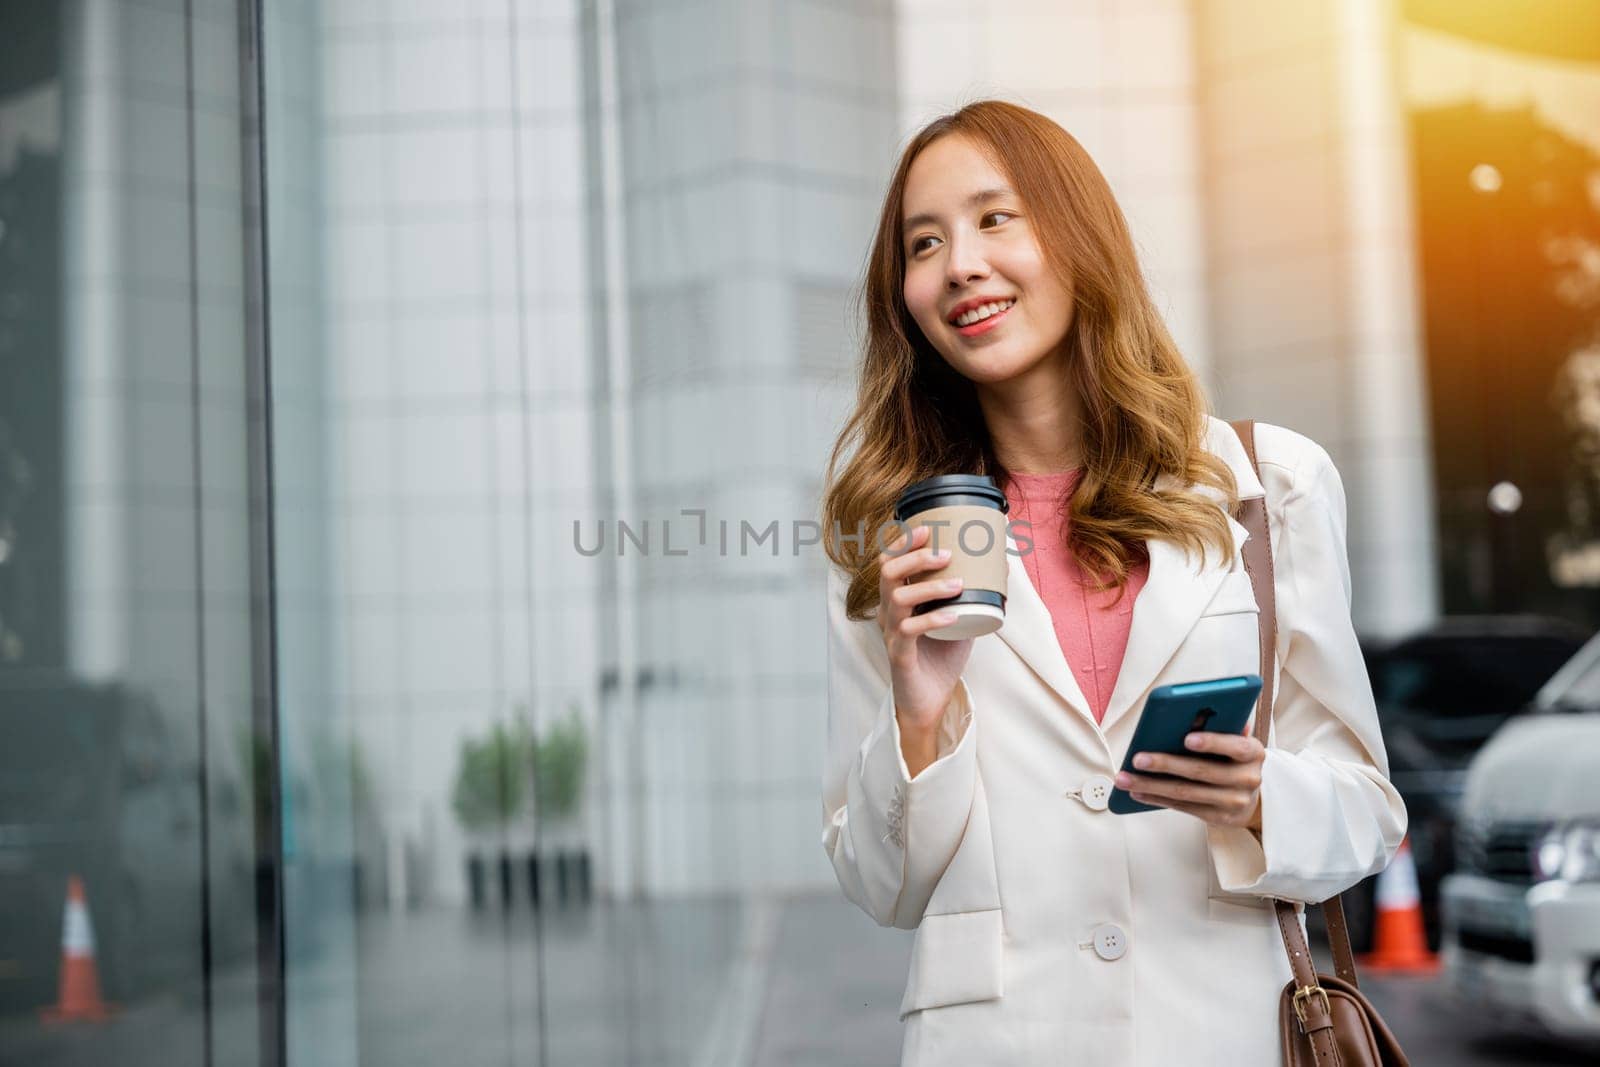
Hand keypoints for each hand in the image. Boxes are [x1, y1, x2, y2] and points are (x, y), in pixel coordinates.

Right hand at [876, 523, 973, 734]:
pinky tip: (953, 615)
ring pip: (897, 598)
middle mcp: (889, 613)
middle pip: (888, 573)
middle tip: (945, 554)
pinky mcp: (899, 655)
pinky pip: (908, 631)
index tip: (928, 527)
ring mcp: (891, 633)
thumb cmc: (941, 658)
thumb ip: (972, 597)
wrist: (930, 702)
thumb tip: (1002, 569)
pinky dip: (932, 619)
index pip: (890, 562)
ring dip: (929, 586)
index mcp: (899, 600)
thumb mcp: (960, 620)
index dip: (903, 542)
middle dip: (914, 557)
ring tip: (957, 583)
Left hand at [1115, 731, 1264, 831]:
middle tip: (1137, 759)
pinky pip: (1183, 807)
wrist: (1252, 797)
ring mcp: (1234, 801)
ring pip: (1186, 792)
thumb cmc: (1233, 758)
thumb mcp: (1234, 740)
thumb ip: (1220, 725)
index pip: (1236, 746)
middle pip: (1201, 771)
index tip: (1186, 738)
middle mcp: (1248, 778)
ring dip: (1151, 785)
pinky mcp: (1219, 818)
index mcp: (1253, 752)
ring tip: (1124, 778)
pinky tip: (1136, 791)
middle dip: (1165, 764)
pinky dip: (1157, 798)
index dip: (1212, 742)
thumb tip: (1196, 713)